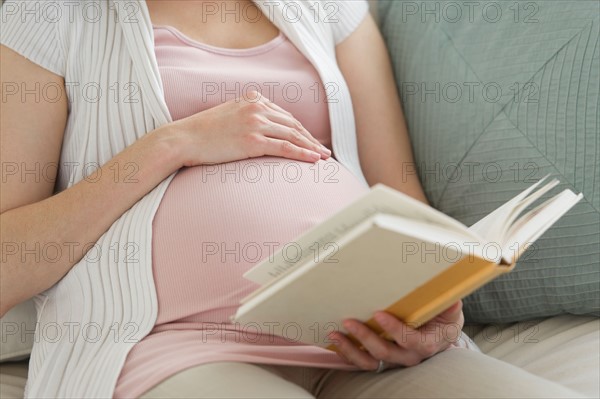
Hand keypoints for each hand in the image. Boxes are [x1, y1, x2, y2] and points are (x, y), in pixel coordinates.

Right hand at [165, 90, 330, 166]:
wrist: (183, 139)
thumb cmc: (202, 132)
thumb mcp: (228, 115)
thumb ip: (248, 117)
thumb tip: (263, 130)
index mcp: (253, 99)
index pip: (285, 116)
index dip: (301, 130)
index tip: (311, 141)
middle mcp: (257, 107)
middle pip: (293, 125)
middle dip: (311, 139)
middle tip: (324, 151)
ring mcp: (255, 123)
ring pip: (293, 136)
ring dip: (311, 148)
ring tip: (323, 158)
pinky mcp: (253, 140)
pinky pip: (285, 148)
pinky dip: (303, 154)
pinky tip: (314, 160)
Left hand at [327, 300, 464, 370]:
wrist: (439, 335)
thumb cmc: (443, 321)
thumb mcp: (451, 313)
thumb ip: (450, 307)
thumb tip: (453, 300)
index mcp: (426, 344)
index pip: (410, 341)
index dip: (394, 330)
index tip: (378, 314)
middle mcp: (408, 356)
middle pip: (385, 353)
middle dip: (365, 338)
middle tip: (349, 321)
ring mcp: (393, 359)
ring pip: (370, 362)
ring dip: (350, 350)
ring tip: (335, 334)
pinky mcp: (381, 358)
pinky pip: (362, 361)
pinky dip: (347, 353)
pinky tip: (335, 341)